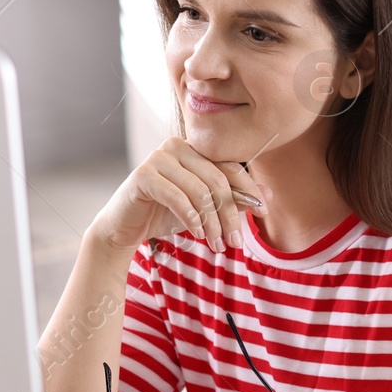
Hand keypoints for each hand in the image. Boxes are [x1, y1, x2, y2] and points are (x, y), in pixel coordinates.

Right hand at [88, 137, 269, 256]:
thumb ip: (232, 200)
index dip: (249, 189)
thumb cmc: (163, 215)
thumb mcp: (204, 209)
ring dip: (212, 223)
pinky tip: (198, 235)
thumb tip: (268, 196)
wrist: (124, 229)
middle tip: (236, 242)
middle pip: (217, 180)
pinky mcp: (143, 175)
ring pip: (200, 191)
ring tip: (216, 245)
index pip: (229, 166)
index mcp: (193, 149)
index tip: (263, 213)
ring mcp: (158, 158)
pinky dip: (191, 218)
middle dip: (230, 214)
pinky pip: (177, 197)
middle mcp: (176, 147)